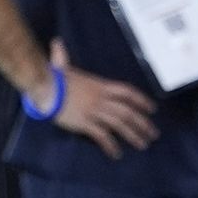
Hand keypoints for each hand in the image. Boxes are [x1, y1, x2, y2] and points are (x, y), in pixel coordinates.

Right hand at [33, 40, 157, 158]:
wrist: (45, 89)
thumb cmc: (52, 78)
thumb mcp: (61, 66)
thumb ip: (62, 56)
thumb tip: (56, 42)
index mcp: (100, 85)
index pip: (127, 92)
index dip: (141, 100)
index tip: (152, 109)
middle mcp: (101, 98)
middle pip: (127, 111)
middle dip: (142, 123)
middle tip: (153, 134)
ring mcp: (94, 111)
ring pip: (119, 124)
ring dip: (133, 135)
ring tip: (142, 145)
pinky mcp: (85, 123)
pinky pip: (102, 136)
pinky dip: (110, 145)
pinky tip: (116, 154)